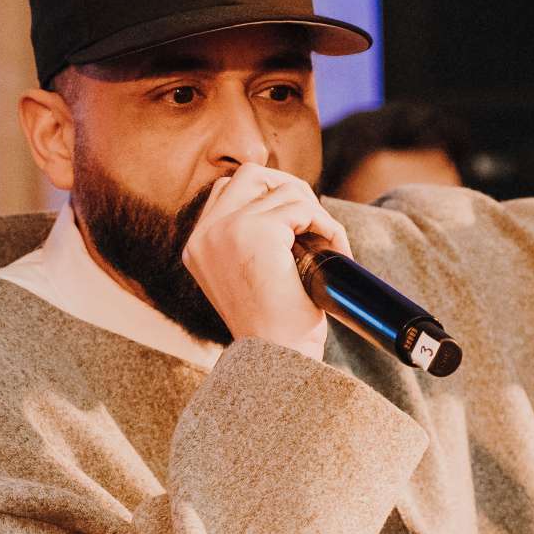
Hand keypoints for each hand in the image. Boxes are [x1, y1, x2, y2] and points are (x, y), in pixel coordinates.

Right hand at [180, 163, 348, 363]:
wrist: (278, 358)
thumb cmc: (273, 328)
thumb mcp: (249, 279)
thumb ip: (248, 243)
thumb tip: (288, 207)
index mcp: (198, 246)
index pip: (227, 191)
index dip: (266, 196)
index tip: (295, 222)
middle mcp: (205, 234)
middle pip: (251, 175)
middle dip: (290, 189)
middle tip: (314, 221)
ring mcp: (228, 228)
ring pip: (284, 190)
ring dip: (315, 213)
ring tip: (329, 244)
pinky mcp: (257, 230)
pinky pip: (303, 208)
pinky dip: (327, 225)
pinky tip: (335, 250)